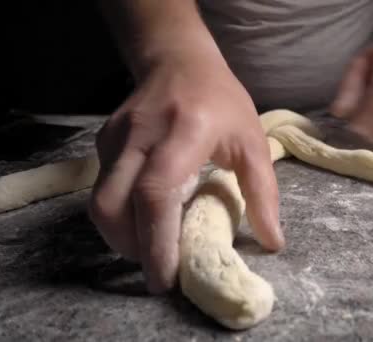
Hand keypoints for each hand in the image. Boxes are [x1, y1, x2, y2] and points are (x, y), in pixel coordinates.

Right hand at [88, 56, 282, 292]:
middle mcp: (139, 136)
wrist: (178, 60)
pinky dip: (121, 214)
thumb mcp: (252, 142)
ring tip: (153, 248)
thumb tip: (272, 241)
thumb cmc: (221, 101)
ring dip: (122, 236)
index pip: (154, 193)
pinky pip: (103, 189)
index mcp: (183, 133)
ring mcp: (115, 138)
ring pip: (100, 203)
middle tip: (160, 270)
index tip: (164, 278)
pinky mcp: (103, 142)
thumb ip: (263, 192)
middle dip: (132, 248)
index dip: (156, 241)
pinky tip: (146, 218)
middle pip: (112, 206)